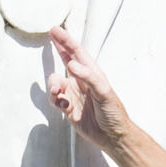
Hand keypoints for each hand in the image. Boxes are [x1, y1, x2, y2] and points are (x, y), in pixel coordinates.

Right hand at [46, 27, 128, 149]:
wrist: (113, 136)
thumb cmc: (114, 113)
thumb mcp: (104, 93)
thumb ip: (88, 77)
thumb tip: (71, 65)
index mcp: (92, 75)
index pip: (77, 54)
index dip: (67, 41)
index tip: (56, 30)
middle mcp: (82, 82)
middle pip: (66, 61)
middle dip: (58, 48)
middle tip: (51, 36)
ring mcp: (74, 94)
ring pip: (55, 82)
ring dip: (53, 84)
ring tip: (58, 92)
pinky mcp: (67, 107)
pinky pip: (54, 99)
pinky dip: (54, 100)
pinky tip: (63, 106)